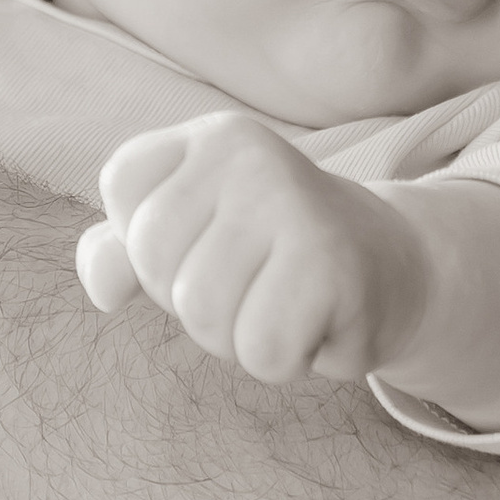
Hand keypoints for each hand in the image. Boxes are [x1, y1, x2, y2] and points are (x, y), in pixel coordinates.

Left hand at [78, 111, 428, 385]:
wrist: (395, 271)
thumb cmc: (275, 258)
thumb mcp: (194, 240)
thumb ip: (124, 251)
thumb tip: (103, 287)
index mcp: (211, 137)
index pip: (123, 194)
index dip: (153, 242)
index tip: (213, 242)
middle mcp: (249, 155)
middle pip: (155, 266)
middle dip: (196, 303)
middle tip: (258, 284)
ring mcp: (290, 203)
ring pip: (203, 315)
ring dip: (239, 339)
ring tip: (284, 307)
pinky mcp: (329, 262)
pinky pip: (260, 350)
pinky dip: (284, 361)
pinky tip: (317, 327)